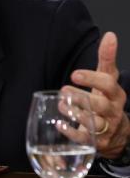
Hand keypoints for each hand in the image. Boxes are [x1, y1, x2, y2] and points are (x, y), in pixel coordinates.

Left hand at [64, 32, 129, 158]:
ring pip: (93, 122)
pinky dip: (71, 132)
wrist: (117, 131)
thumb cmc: (107, 98)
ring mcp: (106, 127)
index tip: (74, 74)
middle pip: (100, 104)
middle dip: (81, 97)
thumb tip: (110, 35)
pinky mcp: (96, 141)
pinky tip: (60, 124)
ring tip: (61, 105)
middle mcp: (113, 111)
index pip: (108, 84)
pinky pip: (84, 139)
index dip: (92, 79)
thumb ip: (107, 58)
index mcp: (116, 94)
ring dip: (75, 113)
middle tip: (64, 90)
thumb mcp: (108, 78)